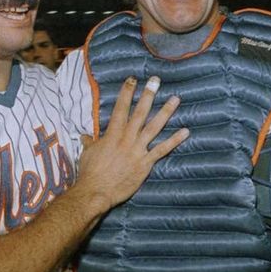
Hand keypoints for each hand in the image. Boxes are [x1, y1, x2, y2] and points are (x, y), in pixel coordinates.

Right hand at [77, 76, 187, 211]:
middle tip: (156, 80)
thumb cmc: (90, 172)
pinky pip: (163, 150)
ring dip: (166, 112)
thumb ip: (90, 142)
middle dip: (148, 95)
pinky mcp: (145, 163)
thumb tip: (85, 137)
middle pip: (140, 112)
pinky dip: (174, 140)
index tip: (133, 79)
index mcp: (112, 134)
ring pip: (154, 127)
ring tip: (175, 99)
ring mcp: (137, 150)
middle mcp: (127, 138)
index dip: (127, 92)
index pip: (121, 108)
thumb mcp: (87, 153)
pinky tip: (185, 131)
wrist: (96, 191)